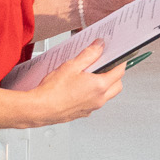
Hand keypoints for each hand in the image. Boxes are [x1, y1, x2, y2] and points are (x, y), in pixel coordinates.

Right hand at [3, 46, 125, 126]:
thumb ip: (89, 55)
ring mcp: (92, 108)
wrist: (39, 109)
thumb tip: (99, 46)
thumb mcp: (72, 66)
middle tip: (106, 65)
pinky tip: (81, 88)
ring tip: (90, 76)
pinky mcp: (83, 113)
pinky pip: (95, 102)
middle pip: (117, 85)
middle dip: (115, 74)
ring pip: (107, 95)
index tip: (118, 56)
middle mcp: (99, 99)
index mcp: (100, 86)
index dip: (120, 62)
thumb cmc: (53, 91)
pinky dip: (94, 94)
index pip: (119, 71)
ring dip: (105, 85)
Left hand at [33, 0, 157, 38]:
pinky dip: (144, 33)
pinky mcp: (132, 26)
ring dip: (155, 25)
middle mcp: (145, 2)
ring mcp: (139, 15)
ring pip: (153, 21)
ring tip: (159, 27)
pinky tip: (145, 34)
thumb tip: (154, 4)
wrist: (86, 7)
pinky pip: (142, 31)